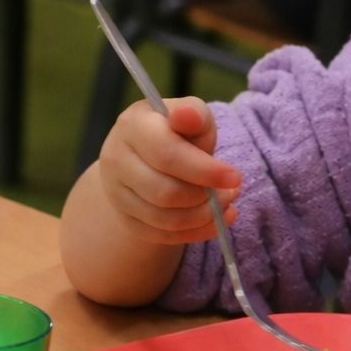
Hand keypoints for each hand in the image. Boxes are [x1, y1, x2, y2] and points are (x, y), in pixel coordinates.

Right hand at [96, 96, 241, 242]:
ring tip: (225, 204)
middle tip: (232, 192)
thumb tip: (187, 115)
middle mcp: (116, 159)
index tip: (235, 177)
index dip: (204, 170)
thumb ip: (194, 115)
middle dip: (205, 197)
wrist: (147, 155)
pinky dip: (194, 233)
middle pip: (165, 192)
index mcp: (133, 126)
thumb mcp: (191, 116)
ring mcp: (116, 192)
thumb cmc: (176, 131)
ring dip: (203, 216)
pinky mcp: (125, 218)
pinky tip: (214, 222)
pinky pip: (161, 235)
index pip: (167, 154)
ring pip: (164, 218)